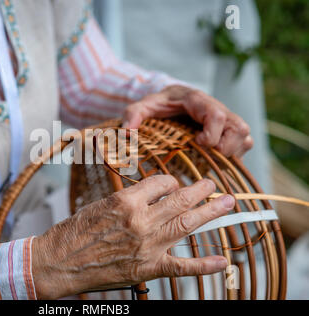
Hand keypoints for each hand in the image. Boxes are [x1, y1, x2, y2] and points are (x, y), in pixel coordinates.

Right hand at [32, 175, 234, 298]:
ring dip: (210, 212)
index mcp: (126, 200)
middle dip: (201, 190)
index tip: (174, 184)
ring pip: (187, 224)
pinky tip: (222, 261)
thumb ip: (129, 201)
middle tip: (213, 185)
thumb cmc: (75, 231)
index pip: (161, 183)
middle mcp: (140, 220)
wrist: (59, 261)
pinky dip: (204, 265)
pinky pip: (181, 267)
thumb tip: (151, 197)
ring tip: (227, 203)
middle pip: (180, 200)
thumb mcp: (100, 205)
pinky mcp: (147, 268)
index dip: (171, 181)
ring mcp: (146, 245)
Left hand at [122, 85, 253, 157]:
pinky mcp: (226, 132)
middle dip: (227, 146)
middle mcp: (216, 109)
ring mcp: (224, 121)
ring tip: (211, 158)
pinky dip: (233, 155)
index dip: (212, 133)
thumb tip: (126, 133)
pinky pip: (243, 144)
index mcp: (197, 101)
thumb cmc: (158, 104)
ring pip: (244, 136)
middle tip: (207, 153)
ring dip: (232, 151)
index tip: (197, 142)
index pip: (217, 114)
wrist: (169, 100)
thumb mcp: (142, 106)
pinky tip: (214, 160)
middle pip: (239, 127)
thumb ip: (132, 115)